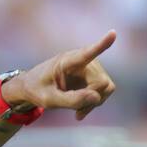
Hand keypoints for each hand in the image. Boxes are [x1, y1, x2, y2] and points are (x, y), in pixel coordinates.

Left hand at [3, 30, 117, 120]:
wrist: (34, 87)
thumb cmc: (38, 90)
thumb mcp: (48, 100)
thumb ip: (70, 100)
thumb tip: (96, 97)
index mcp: (66, 61)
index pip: (86, 53)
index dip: (101, 44)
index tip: (113, 34)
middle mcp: (84, 61)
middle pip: (101, 82)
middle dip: (92, 100)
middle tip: (77, 112)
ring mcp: (91, 67)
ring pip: (107, 87)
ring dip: (94, 102)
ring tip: (78, 111)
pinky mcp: (94, 76)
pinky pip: (104, 91)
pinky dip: (95, 102)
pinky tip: (81, 109)